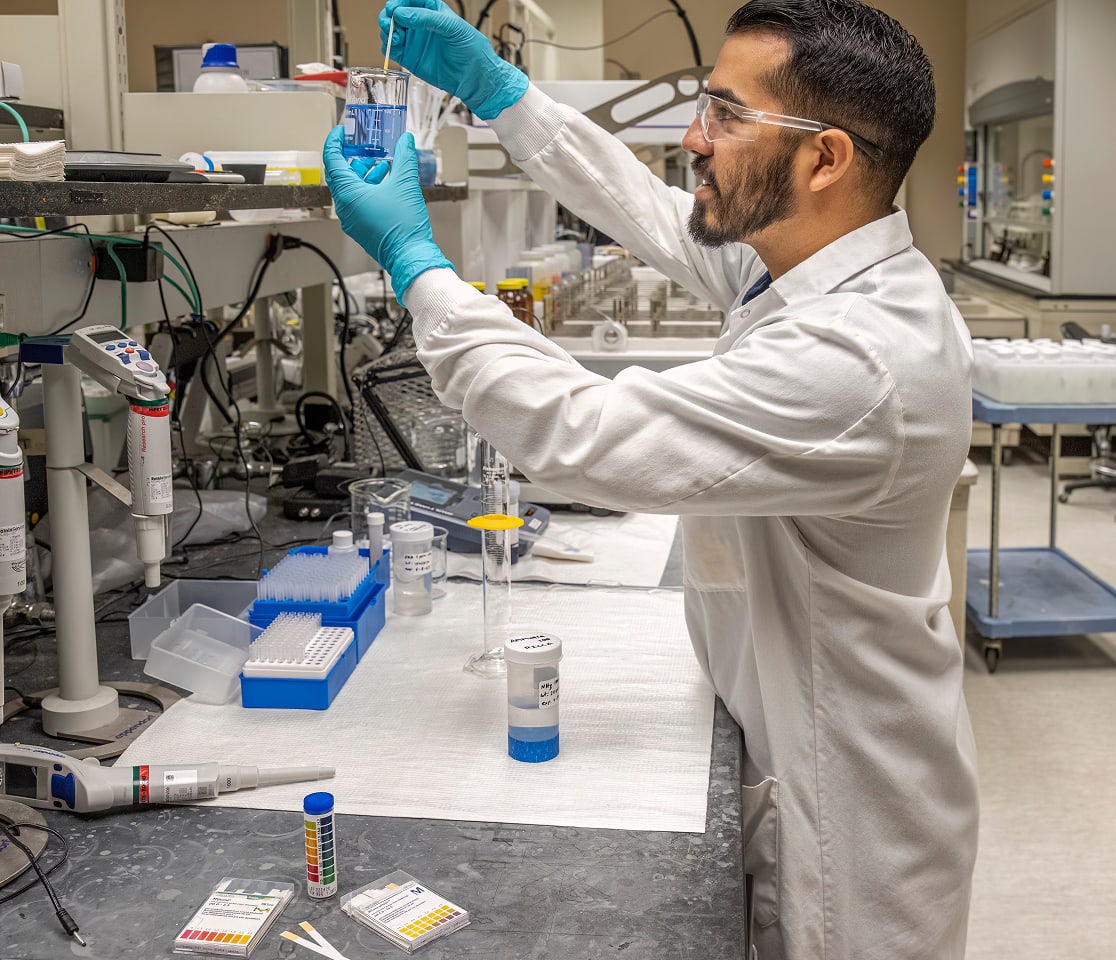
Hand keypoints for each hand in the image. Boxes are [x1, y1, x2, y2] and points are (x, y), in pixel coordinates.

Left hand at [323, 126, 452, 298]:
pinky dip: (368, 189)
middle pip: (340, 174)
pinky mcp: (362, 227)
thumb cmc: (403, 227)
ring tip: (382, 164)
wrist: (411, 257)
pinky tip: (386, 183)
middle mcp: (345, 208)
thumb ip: (404, 157)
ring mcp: (352, 220)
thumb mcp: (406, 184)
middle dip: (354, 158)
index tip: (342, 132)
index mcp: (348, 194)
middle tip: (365, 146)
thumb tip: (405, 140)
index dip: (335, 142)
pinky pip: (358, 202)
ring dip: (364, 174)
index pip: (331, 160)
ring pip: (351, 189)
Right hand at [379, 0, 527, 119]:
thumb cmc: (471, 49)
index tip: (395, 9)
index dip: (399, 2)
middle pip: (395, 13)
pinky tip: (395, 47)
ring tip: (395, 37)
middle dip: (388, 16)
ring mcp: (413, 40)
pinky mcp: (409, 57)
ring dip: (387, 31)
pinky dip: (388, 47)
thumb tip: (402, 14)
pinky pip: (391, 49)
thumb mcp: (452, 27)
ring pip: (390, 30)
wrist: (474, 77)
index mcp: (431, 8)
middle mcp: (419, 23)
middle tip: (390, 23)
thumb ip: (426, 18)